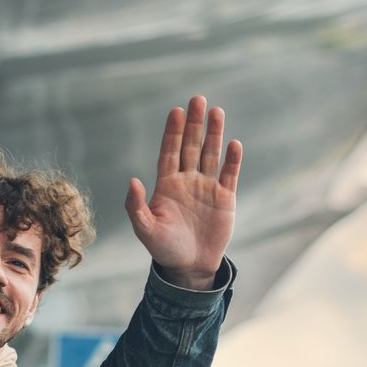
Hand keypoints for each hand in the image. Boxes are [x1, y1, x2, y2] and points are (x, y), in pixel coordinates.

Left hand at [125, 95, 241, 289]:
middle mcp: (187, 181)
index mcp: (167, 185)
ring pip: (211, 154)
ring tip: (216, 112)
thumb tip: (132, 180)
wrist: (190, 267)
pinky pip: (229, 174)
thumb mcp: (146, 230)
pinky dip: (232, 160)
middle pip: (191, 146)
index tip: (176, 111)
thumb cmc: (165, 249)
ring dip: (214, 134)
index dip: (173, 132)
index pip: (170, 152)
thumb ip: (136, 206)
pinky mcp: (225, 199)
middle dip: (194, 124)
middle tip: (198, 99)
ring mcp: (207, 188)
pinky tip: (233, 144)